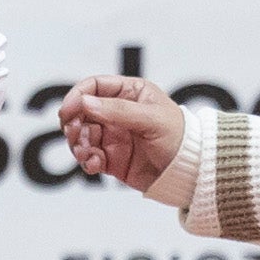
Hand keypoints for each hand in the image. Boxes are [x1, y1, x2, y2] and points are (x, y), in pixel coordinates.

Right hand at [57, 75, 187, 191]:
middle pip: (81, 112)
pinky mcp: (111, 158)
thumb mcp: (151, 119)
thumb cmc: (181, 139)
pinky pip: (89, 157)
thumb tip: (85, 102)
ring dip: (78, 144)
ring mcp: (113, 136)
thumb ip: (117, 110)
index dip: (77, 96)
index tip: (68, 111)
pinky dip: (87, 161)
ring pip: (81, 136)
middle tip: (76, 134)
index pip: (94, 86)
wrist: (191, 173)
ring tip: (88, 154)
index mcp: (130, 93)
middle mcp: (118, 112)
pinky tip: (94, 165)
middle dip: (74, 123)